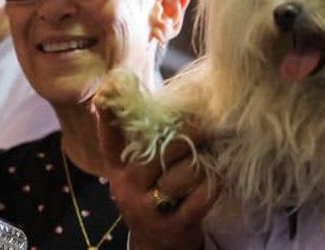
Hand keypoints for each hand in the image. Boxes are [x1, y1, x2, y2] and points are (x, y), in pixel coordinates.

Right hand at [96, 101, 216, 249]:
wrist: (159, 245)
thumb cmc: (155, 193)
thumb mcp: (142, 171)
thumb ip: (149, 142)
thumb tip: (176, 99)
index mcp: (117, 168)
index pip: (109, 139)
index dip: (107, 116)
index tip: (106, 91)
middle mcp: (127, 187)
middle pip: (155, 154)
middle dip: (185, 137)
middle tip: (205, 126)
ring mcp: (147, 209)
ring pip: (181, 174)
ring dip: (201, 162)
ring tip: (213, 154)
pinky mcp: (172, 225)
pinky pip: (200, 196)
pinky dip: (214, 183)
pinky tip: (217, 178)